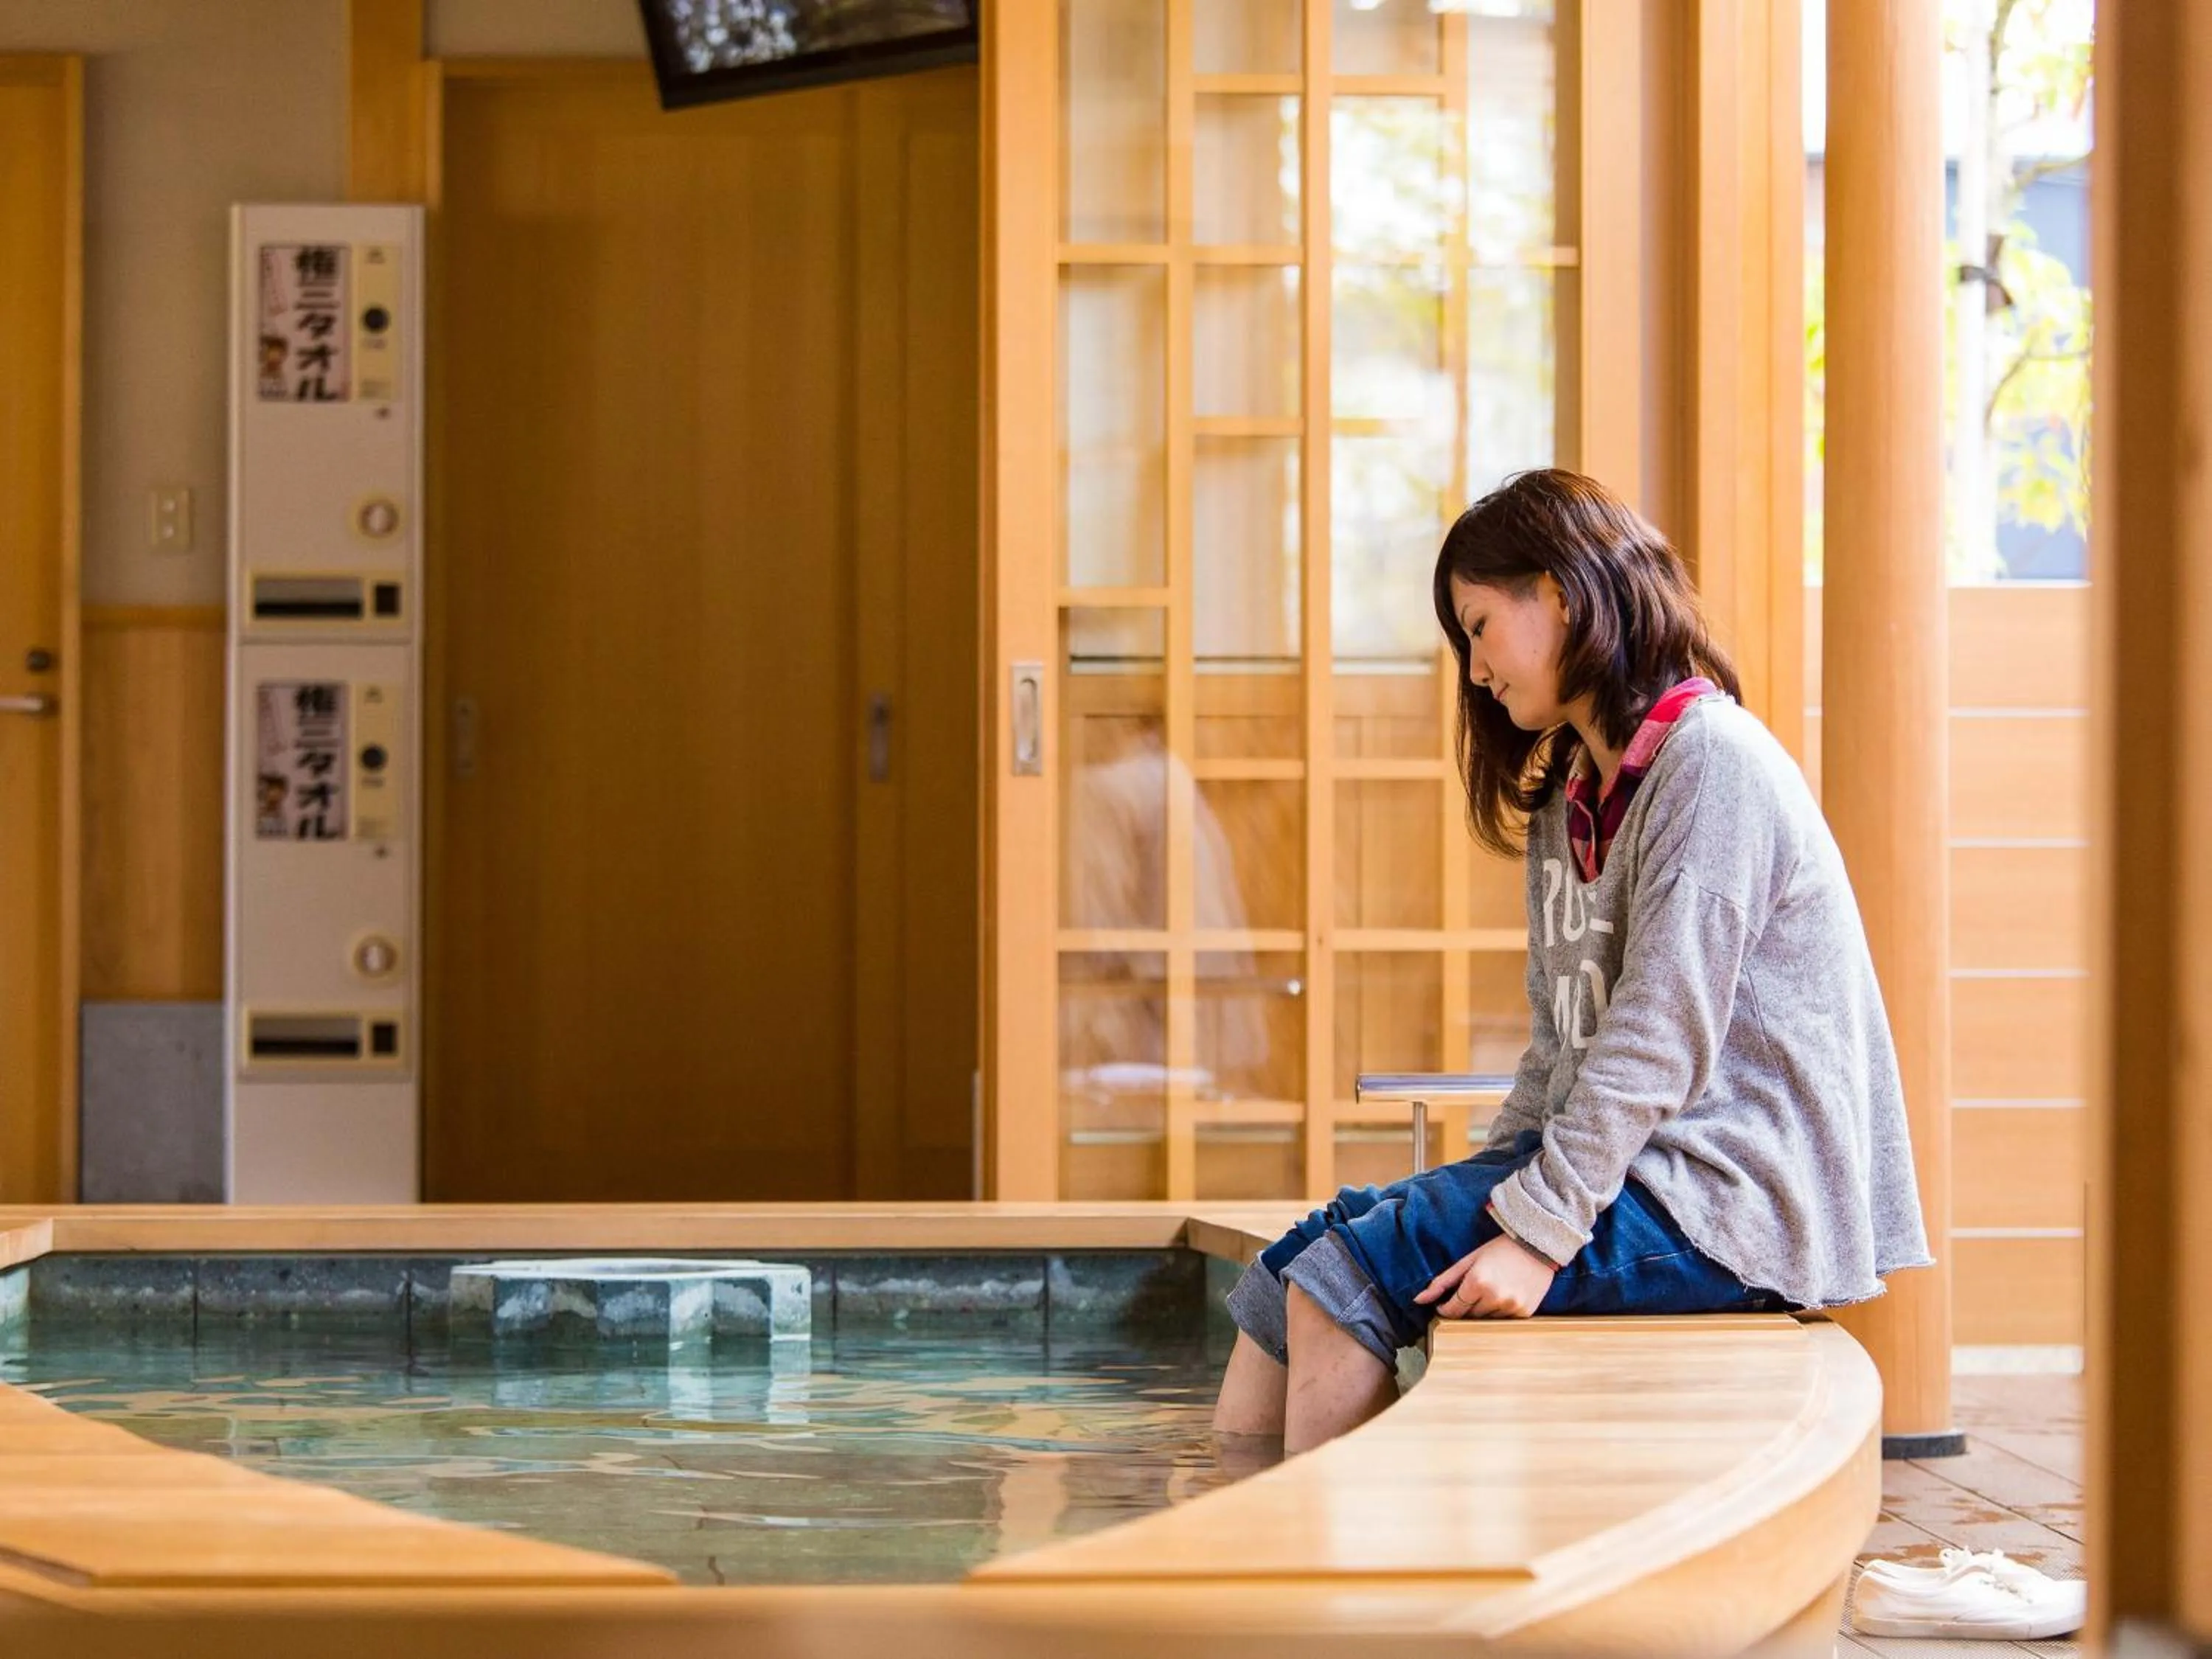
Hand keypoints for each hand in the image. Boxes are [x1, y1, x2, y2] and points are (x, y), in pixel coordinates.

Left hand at [1414, 1232, 1557, 1319]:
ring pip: (1486, 1320)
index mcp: (1476, 1283)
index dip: (1446, 1309)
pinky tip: (1504, 1295)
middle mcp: (1494, 1298)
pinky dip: (1500, 1312)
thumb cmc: (1500, 1249)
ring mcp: (1511, 1307)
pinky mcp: (1525, 1313)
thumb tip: (1418, 1300)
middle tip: (1471, 1292)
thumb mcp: (1468, 1260)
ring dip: (1483, 1310)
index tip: (1445, 1305)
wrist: (1537, 1245)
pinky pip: (1504, 1321)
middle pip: (1469, 1316)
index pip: (1453, 1310)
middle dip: (1465, 1307)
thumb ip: (1442, 1281)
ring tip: (1490, 1290)